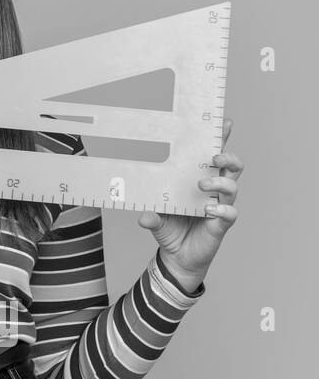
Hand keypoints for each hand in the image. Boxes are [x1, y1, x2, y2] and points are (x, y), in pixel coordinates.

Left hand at [137, 117, 240, 289]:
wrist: (177, 256)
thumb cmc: (170, 228)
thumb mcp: (156, 219)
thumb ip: (151, 215)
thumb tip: (143, 216)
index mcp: (199, 179)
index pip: (214, 155)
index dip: (222, 138)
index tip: (226, 122)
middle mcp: (214, 190)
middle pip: (232, 166)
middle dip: (227, 156)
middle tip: (213, 156)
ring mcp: (220, 205)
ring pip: (233, 186)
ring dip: (220, 181)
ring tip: (202, 184)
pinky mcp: (221, 223)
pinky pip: (230, 213)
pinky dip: (222, 209)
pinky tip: (210, 209)